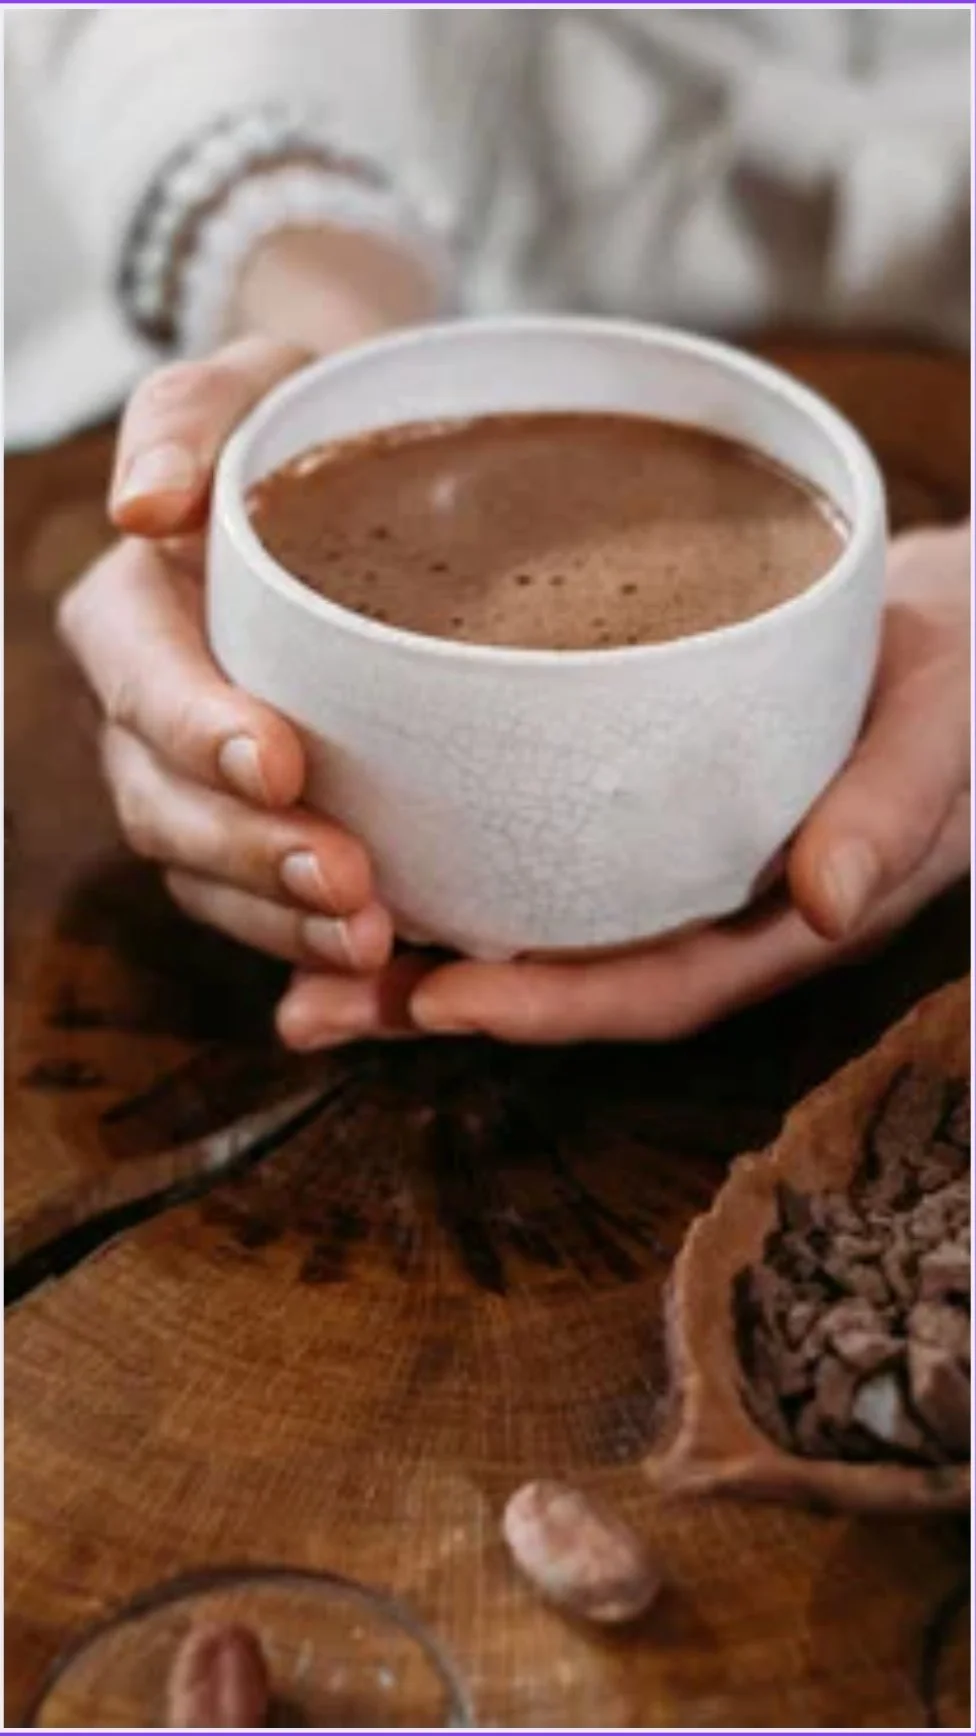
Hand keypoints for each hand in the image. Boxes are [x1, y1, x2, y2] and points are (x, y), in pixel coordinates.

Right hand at [59, 334, 393, 976]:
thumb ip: (190, 419)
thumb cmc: (310, 427)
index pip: (142, 679)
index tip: (279, 759)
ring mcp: (199, 786)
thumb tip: (140, 506)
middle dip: (249, 853)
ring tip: (372, 943)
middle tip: (347, 885)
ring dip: (281, 919)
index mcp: (135, 614)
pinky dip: (308, 948)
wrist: (372, 485)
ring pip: (207, 877)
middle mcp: (151, 715)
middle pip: (166, 805)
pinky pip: (263, 909)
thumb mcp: (255, 385)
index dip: (197, 728)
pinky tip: (381, 970)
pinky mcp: (260, 832)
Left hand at [279, 523, 970, 1048]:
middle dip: (435, 1004)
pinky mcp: (626, 814)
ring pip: (526, 931)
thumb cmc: (957, 682)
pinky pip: (526, 857)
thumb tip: (831, 901)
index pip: (655, 988)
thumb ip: (897, 806)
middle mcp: (705, 914)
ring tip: (291, 963)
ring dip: (410, 955)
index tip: (442, 998)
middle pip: (559, 980)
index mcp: (779, 921)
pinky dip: (443, 867)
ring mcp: (661, 871)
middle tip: (309, 1006)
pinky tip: (353, 849)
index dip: (550, 1005)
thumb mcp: (947, 729)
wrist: (950, 633)